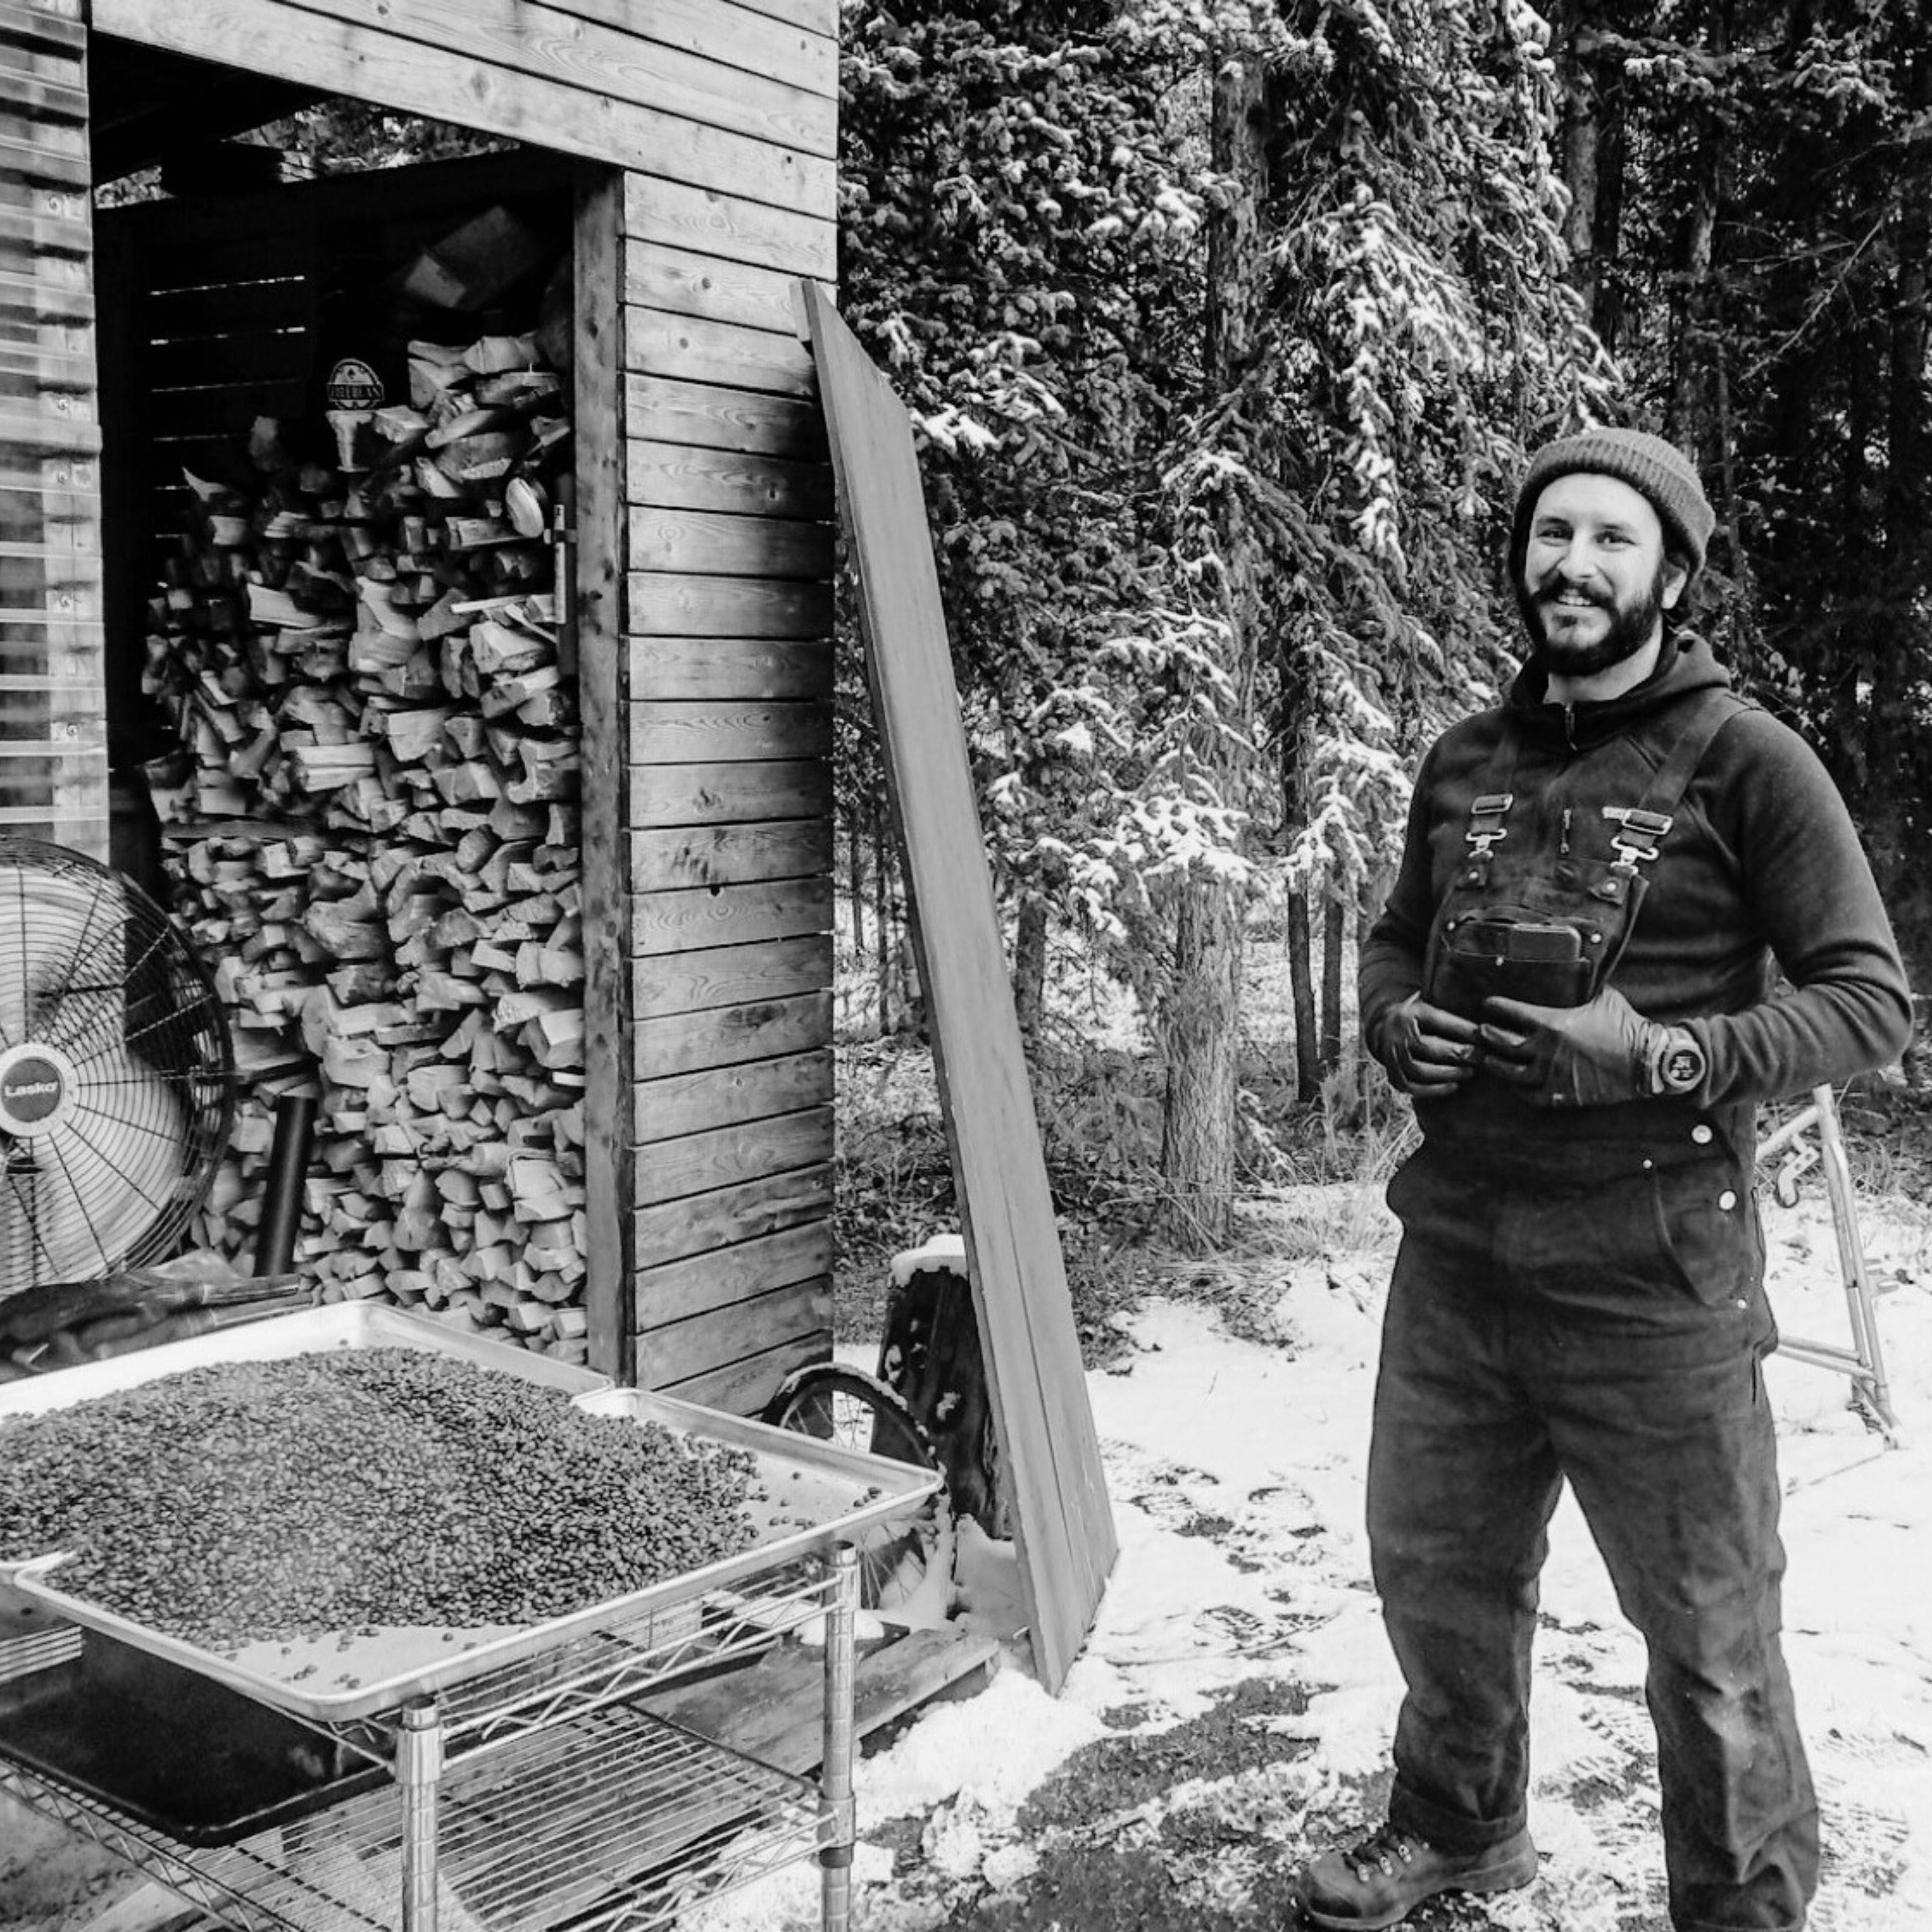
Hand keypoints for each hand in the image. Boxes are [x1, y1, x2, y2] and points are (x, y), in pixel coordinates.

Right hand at [1373, 994, 1482, 1094]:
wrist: (1381, 1030)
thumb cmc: (1416, 1019)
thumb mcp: (1427, 1007)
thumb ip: (1448, 1011)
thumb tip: (1480, 1023)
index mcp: (1407, 1015)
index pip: (1437, 1021)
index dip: (1462, 1029)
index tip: (1483, 1034)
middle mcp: (1396, 1037)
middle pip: (1428, 1047)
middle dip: (1457, 1053)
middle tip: (1479, 1056)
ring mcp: (1392, 1058)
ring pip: (1420, 1070)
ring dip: (1448, 1073)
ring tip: (1470, 1071)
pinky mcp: (1393, 1076)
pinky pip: (1412, 1088)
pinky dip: (1434, 1089)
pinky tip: (1454, 1086)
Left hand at [1478, 986, 1663, 1106]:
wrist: (1648, 1061)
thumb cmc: (1625, 1025)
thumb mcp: (1602, 996)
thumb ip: (1581, 985)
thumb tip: (1575, 968)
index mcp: (1552, 1023)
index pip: (1510, 1012)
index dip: (1494, 1007)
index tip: (1486, 1004)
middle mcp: (1546, 1050)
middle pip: (1501, 1044)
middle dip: (1487, 1036)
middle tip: (1480, 1030)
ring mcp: (1552, 1075)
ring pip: (1509, 1073)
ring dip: (1494, 1064)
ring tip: (1486, 1056)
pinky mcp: (1562, 1095)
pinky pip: (1529, 1095)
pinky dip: (1517, 1089)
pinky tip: (1512, 1082)